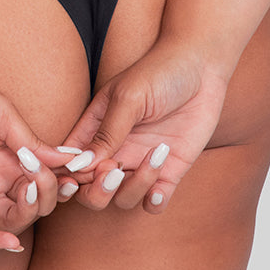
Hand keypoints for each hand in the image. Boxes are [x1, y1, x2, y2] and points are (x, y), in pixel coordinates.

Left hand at [0, 69, 70, 251]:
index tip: (82, 172)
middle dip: (49, 191)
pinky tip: (10, 242)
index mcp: (15, 152)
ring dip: (29, 210)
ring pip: (14, 217)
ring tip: (28, 189)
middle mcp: (0, 174)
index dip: (66, 177)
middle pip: (37, 199)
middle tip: (43, 175)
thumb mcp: (1, 113)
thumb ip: (30, 140)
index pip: (49, 175)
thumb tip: (69, 158)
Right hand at [54, 40, 230, 213]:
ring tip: (154, 157)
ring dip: (133, 188)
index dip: (67, 176)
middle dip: (97, 191)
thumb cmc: (159, 72)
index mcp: (95, 129)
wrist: (202, 67)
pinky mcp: (169, 170)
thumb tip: (81, 165)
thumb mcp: (129, 97)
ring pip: (122, 199)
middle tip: (114, 171)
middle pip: (90, 190)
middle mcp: (115, 150)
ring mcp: (140, 162)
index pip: (71, 162)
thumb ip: (107, 132)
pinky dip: (154, 203)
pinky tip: (161, 188)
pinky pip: (154, 203)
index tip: (78, 174)